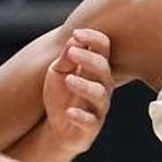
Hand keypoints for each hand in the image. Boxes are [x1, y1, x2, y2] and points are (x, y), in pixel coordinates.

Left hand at [43, 29, 112, 154]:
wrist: (58, 127)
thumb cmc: (61, 95)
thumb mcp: (57, 72)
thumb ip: (65, 58)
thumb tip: (73, 39)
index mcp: (95, 68)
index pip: (103, 48)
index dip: (93, 39)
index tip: (76, 33)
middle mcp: (102, 85)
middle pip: (103, 69)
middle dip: (89, 59)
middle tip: (73, 53)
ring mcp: (98, 106)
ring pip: (100, 95)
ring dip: (85, 86)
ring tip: (69, 80)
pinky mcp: (91, 126)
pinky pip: (90, 122)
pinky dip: (80, 116)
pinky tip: (69, 112)